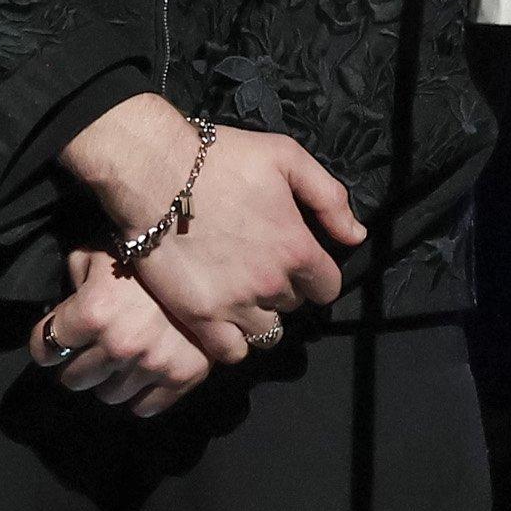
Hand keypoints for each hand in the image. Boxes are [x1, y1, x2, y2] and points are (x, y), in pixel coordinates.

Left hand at [31, 249, 214, 416]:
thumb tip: (65, 301)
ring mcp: (152, 364)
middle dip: (76, 365)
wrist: (211, 257)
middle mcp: (119, 344)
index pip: (44, 349)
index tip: (57, 342)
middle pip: (73, 379)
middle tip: (89, 351)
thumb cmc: (147, 251)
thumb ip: (75, 276)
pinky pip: (145, 407)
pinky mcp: (182, 376)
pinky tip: (143, 373)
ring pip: (108, 396)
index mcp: (93, 312)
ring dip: (109, 380)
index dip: (46, 344)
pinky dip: (140, 395)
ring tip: (121, 359)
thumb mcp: (100, 251)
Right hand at [65, 94, 362, 345]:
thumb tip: (356, 236)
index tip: (297, 262)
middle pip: (293, 307)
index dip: (315, 275)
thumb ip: (329, 199)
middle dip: (283, 290)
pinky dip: (231, 342)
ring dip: (260, 319)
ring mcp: (233, 305)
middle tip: (259, 268)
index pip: (327, 288)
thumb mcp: (287, 158)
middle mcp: (270, 284)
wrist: (154, 170)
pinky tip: (222, 320)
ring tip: (242, 297)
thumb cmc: (222, 159)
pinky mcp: (197, 317)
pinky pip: (230, 353)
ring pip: (266, 335)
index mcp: (297, 249)